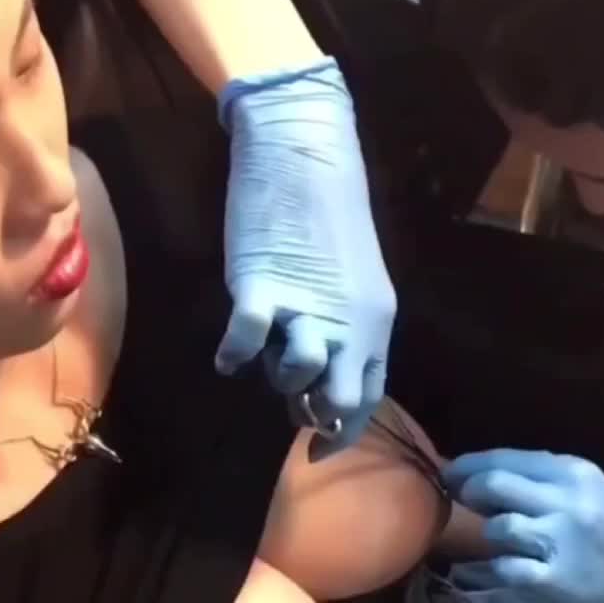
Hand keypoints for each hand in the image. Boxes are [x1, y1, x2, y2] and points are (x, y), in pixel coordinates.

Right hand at [217, 58, 395, 457]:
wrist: (304, 152)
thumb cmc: (329, 215)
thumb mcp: (354, 281)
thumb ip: (346, 329)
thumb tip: (322, 375)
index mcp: (376, 323)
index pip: (369, 397)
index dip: (344, 432)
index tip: (318, 451)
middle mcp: (348, 323)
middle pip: (339, 401)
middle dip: (313, 415)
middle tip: (291, 407)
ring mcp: (306, 307)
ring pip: (295, 375)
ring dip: (276, 376)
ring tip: (264, 354)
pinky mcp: (262, 287)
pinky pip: (246, 339)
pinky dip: (234, 354)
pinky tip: (228, 356)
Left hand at [444, 448, 603, 602]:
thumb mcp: (582, 485)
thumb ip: (537, 477)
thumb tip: (477, 474)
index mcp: (570, 472)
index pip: (505, 459)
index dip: (469, 465)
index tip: (450, 472)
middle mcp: (563, 502)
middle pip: (493, 486)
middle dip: (469, 491)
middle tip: (464, 499)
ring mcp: (559, 541)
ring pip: (497, 528)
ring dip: (491, 532)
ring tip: (506, 537)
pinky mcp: (554, 579)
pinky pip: (506, 568)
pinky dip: (502, 566)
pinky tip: (514, 565)